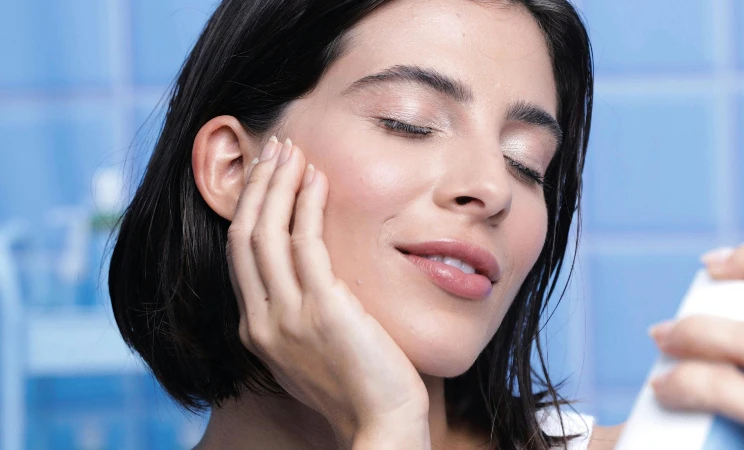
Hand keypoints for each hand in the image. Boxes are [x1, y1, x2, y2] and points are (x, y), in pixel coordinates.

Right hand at [226, 137, 429, 448]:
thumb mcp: (316, 350)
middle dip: (257, 186)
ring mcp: (287, 316)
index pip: (241, 256)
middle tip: (275, 148)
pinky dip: (307, 205)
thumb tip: (317, 279)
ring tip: (292, 150)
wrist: (381, 424)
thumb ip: (304, 315)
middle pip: (244, 236)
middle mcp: (262, 322)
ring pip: (266, 233)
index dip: (250, 209)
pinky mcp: (321, 309)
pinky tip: (317, 179)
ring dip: (277, 184)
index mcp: (258, 331)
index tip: (266, 177)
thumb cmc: (360, 388)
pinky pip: (305, 243)